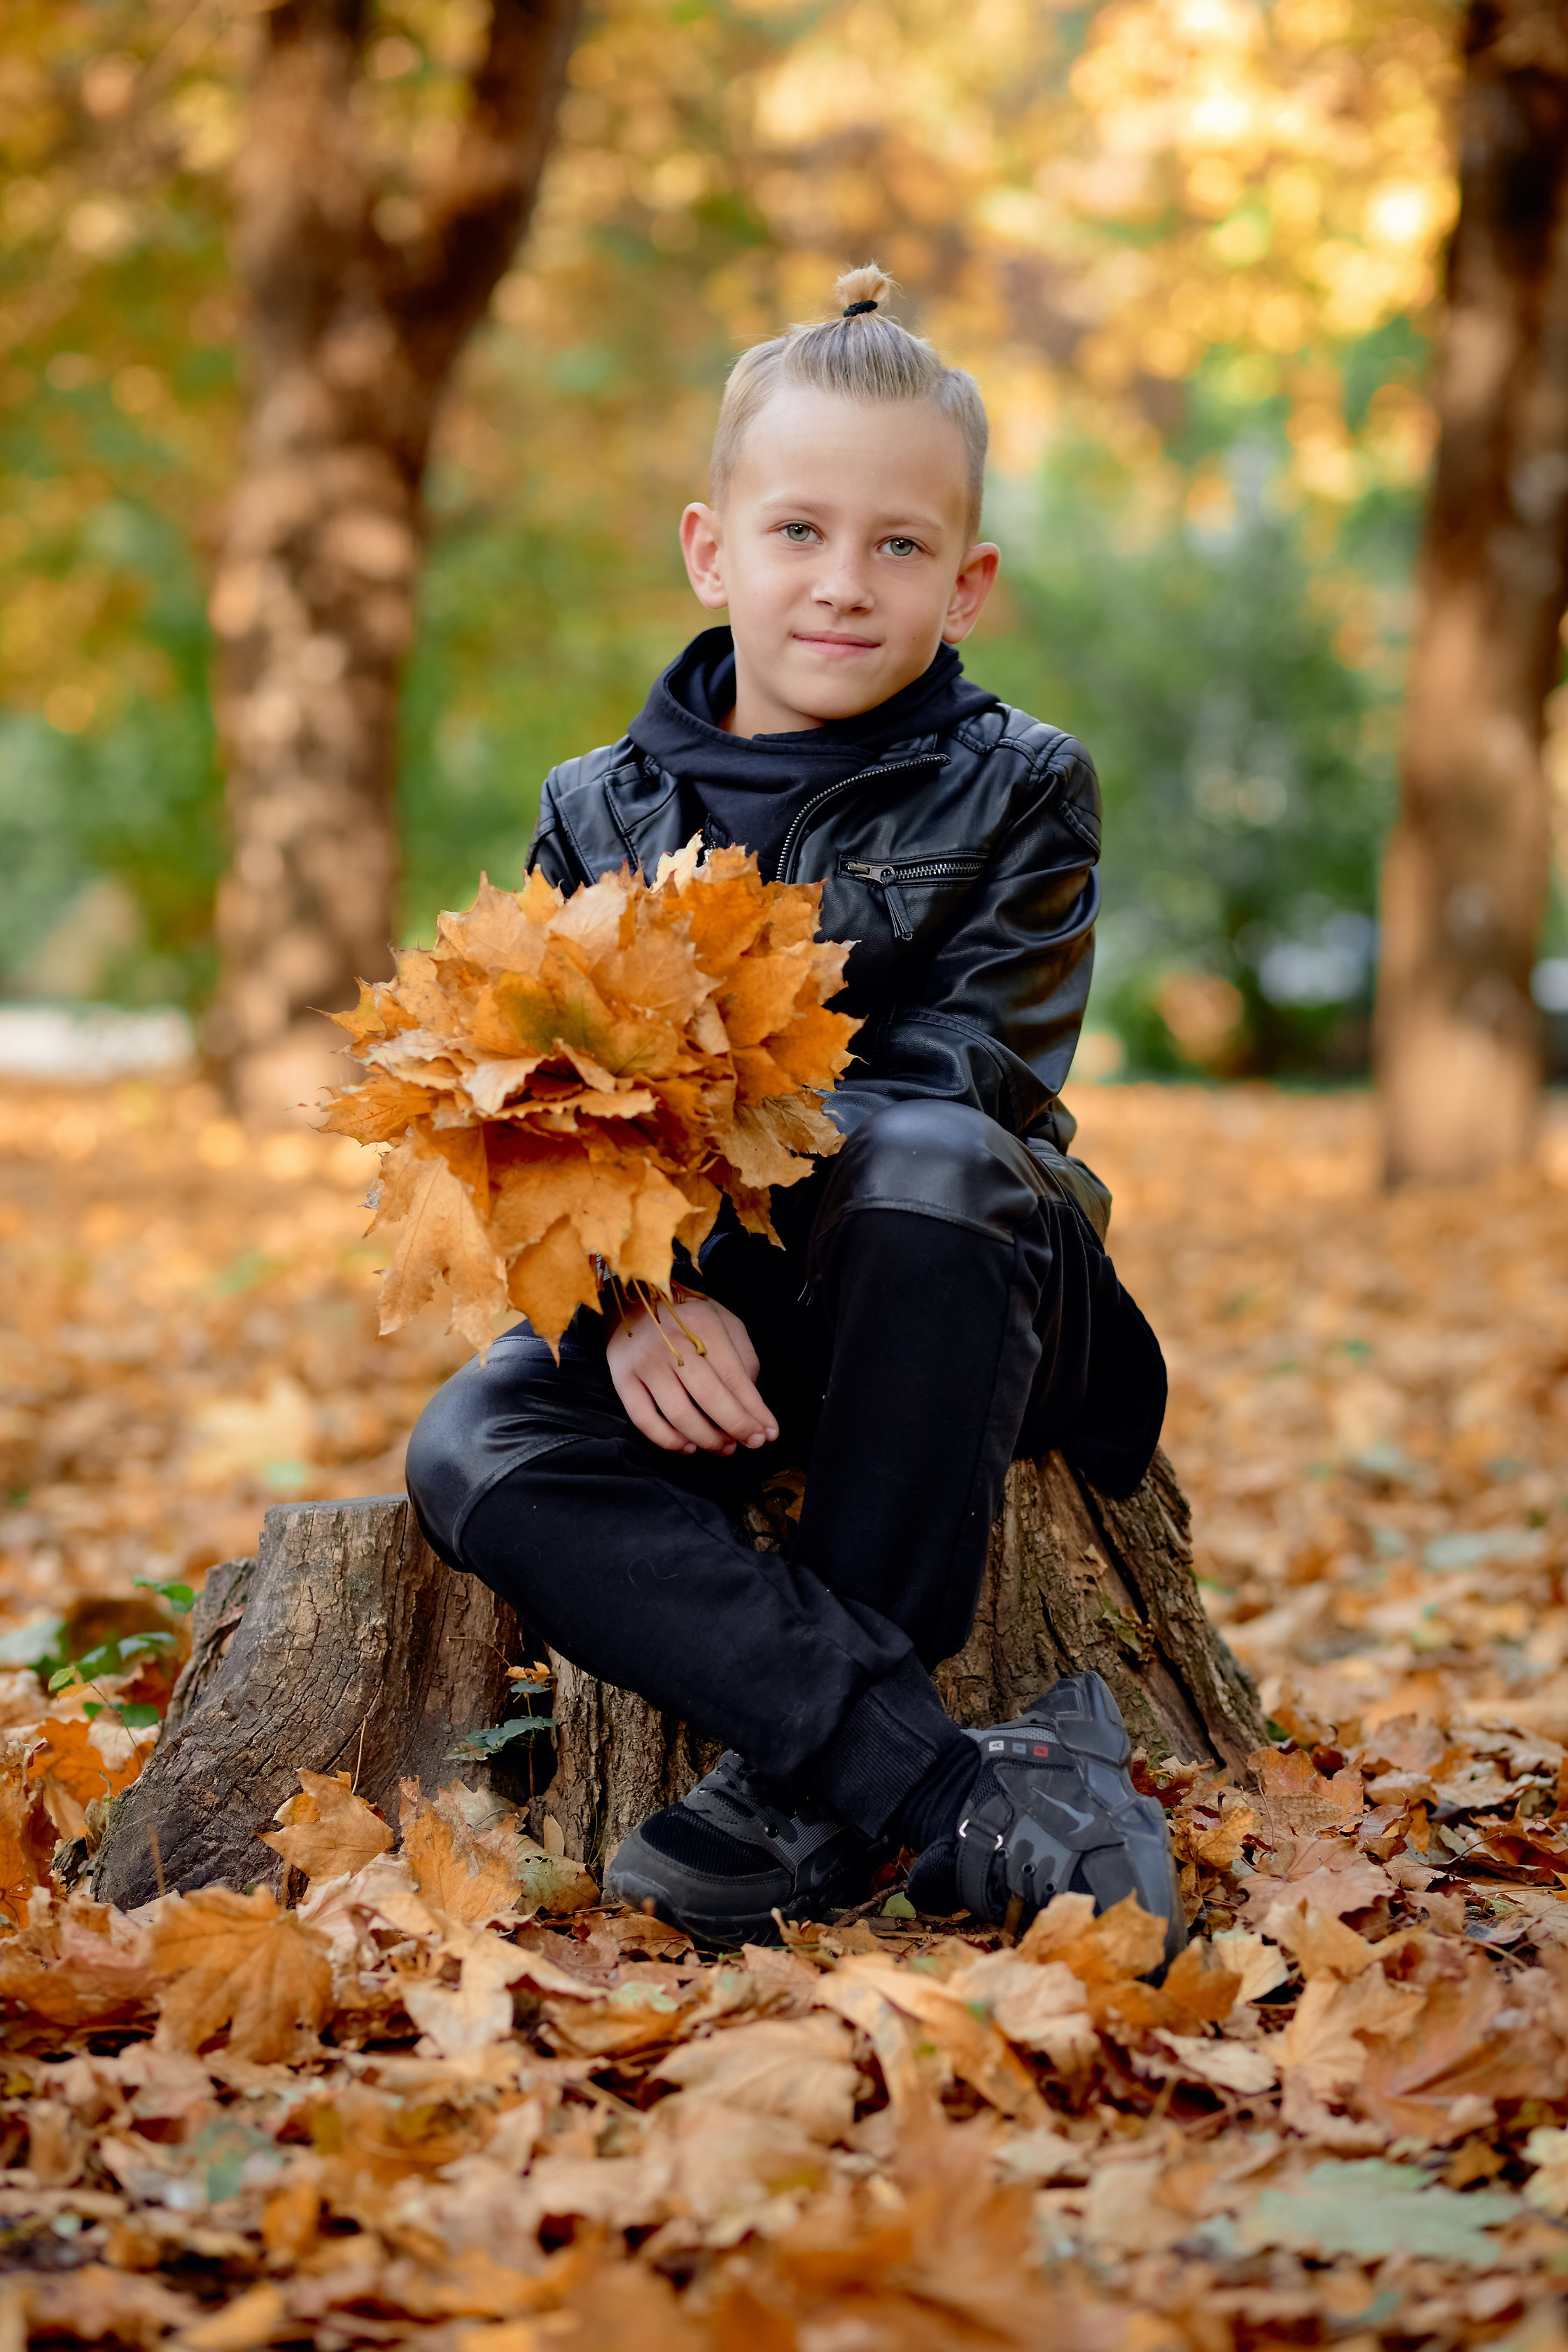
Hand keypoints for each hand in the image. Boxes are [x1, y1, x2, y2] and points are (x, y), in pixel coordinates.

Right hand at [607, 1292, 778, 1456]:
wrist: (632, 1300)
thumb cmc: (687, 1318)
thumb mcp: (724, 1322)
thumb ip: (743, 1357)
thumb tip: (750, 1403)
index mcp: (702, 1324)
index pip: (734, 1377)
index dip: (754, 1410)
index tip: (770, 1432)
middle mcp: (671, 1343)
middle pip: (709, 1397)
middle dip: (737, 1427)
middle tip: (753, 1443)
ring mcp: (644, 1362)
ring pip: (679, 1414)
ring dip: (707, 1439)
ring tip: (725, 1447)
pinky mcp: (622, 1378)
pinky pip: (644, 1420)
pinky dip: (669, 1441)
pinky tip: (688, 1446)